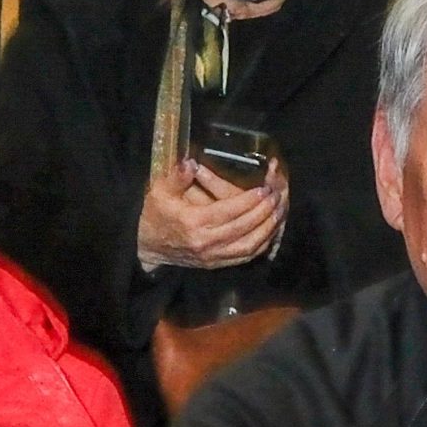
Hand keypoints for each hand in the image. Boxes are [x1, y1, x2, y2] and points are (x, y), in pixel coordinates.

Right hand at [136, 156, 288, 273]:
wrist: (147, 246)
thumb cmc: (155, 215)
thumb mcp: (159, 192)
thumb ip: (176, 176)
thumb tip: (191, 163)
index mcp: (193, 223)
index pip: (228, 212)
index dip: (248, 201)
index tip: (263, 188)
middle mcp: (206, 243)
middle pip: (244, 228)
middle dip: (263, 212)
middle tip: (276, 196)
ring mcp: (213, 256)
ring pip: (249, 245)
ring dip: (267, 228)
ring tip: (278, 211)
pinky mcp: (216, 264)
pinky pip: (245, 257)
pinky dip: (261, 243)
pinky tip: (270, 229)